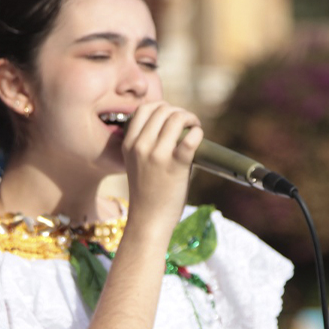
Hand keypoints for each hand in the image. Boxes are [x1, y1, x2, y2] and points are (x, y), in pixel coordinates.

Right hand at [122, 101, 202, 231]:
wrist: (148, 220)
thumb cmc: (147, 193)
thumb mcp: (136, 163)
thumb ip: (148, 142)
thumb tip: (174, 122)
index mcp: (129, 144)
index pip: (144, 109)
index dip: (162, 107)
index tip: (172, 117)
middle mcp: (140, 146)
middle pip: (162, 110)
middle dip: (179, 111)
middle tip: (188, 123)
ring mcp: (157, 155)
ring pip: (176, 118)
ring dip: (190, 118)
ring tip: (195, 128)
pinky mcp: (175, 165)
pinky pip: (190, 138)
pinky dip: (198, 132)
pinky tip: (199, 136)